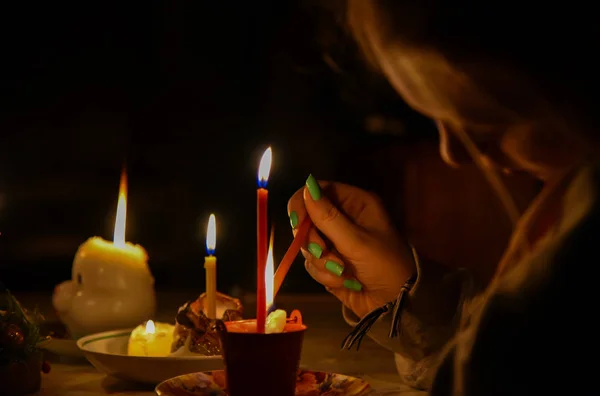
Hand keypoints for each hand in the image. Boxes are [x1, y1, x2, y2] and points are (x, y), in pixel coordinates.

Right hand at [288, 175, 416, 317]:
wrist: (396, 304)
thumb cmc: (385, 265)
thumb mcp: (357, 242)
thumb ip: (328, 217)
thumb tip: (307, 187)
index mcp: (355, 203)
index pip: (318, 191)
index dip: (302, 204)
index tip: (297, 223)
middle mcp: (343, 218)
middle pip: (307, 219)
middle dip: (313, 240)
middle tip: (323, 251)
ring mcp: (334, 242)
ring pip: (307, 244)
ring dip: (322, 261)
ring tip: (344, 272)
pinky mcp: (328, 263)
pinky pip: (312, 264)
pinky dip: (325, 275)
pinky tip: (345, 282)